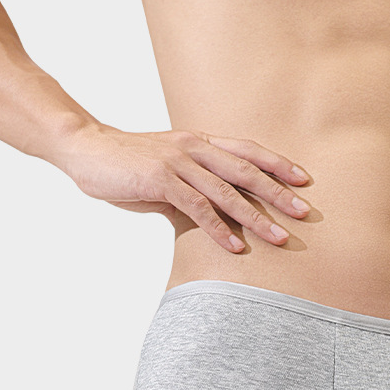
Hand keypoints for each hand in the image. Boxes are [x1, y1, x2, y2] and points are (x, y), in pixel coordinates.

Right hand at [66, 126, 310, 250]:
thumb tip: (214, 212)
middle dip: (278, 193)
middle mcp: (194, 147)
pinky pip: (198, 207)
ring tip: (279, 239)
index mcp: (199, 142)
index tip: (303, 180)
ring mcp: (178, 162)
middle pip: (247, 170)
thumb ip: (193, 185)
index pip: (247, 151)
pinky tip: (235, 247)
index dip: (277, 164)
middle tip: (303, 212)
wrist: (86, 150)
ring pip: (227, 192)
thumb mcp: (166, 169)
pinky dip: (219, 229)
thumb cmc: (126, 164)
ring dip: (256, 218)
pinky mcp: (161, 181)